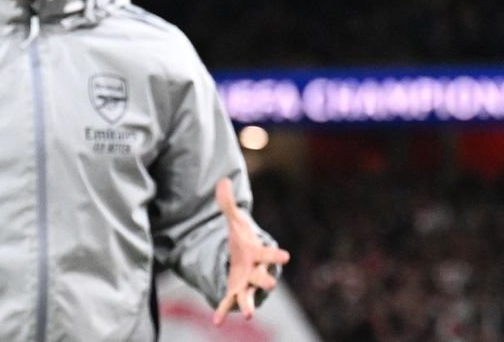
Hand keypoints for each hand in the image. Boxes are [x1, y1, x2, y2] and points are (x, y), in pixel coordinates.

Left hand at [211, 176, 290, 324]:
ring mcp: (245, 284)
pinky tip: (217, 322)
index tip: (286, 257)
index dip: (276, 256)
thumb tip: (222, 180)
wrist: (243, 258)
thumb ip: (228, 204)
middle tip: (271, 286)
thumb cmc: (243, 240)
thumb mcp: (235, 221)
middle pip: (262, 278)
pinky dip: (223, 312)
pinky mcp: (234, 292)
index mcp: (256, 254)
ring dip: (248, 304)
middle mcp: (255, 272)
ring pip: (249, 295)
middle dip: (266, 282)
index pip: (268, 255)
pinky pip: (228, 303)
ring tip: (249, 314)